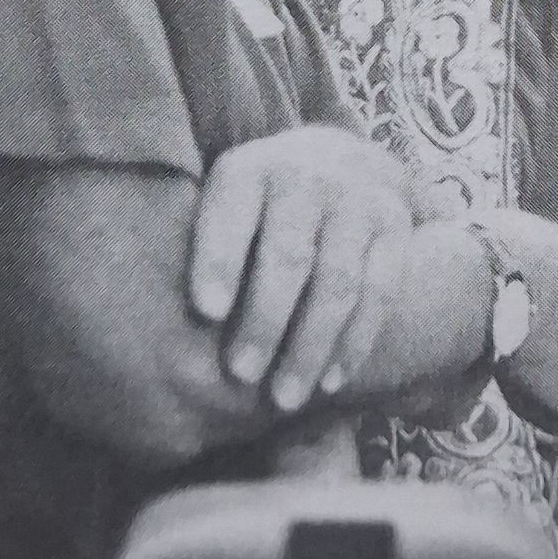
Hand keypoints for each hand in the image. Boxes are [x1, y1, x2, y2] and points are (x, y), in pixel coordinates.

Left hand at [188, 126, 417, 412]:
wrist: (344, 162)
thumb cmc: (261, 205)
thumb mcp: (227, 203)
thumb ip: (205, 247)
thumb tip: (161, 325)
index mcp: (250, 171)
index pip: (232, 214)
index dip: (220, 260)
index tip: (207, 313)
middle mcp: (307, 177)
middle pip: (288, 255)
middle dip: (265, 319)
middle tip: (241, 374)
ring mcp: (357, 201)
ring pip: (337, 281)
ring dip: (310, 345)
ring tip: (285, 397)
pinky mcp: (396, 226)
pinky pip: (381, 291)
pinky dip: (356, 342)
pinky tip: (331, 382)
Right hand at [469, 208, 557, 429]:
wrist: (487, 283)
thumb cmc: (489, 252)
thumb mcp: (515, 231)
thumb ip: (527, 251)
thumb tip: (498, 249)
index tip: (537, 326)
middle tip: (528, 356)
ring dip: (553, 384)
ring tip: (511, 371)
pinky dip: (534, 408)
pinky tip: (508, 386)